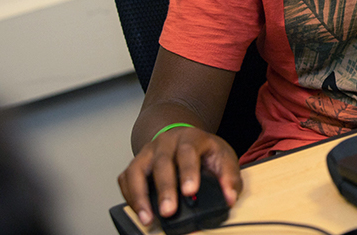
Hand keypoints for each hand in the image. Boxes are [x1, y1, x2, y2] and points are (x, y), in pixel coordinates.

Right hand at [117, 126, 241, 227]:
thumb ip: (229, 177)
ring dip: (140, 196)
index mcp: (191, 138)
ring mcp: (148, 152)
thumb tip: (230, 198)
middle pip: (162, 163)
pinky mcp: (135, 164)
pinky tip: (139, 211)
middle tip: (168, 211)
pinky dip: (129, 196)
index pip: (188, 152)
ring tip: (148, 219)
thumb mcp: (223, 157)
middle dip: (165, 189)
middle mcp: (166, 142)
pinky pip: (126, 179)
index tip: (190, 192)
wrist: (182, 137)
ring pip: (137, 170)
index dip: (188, 172)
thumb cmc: (204, 151)